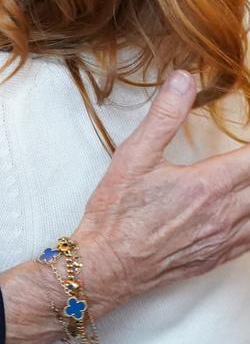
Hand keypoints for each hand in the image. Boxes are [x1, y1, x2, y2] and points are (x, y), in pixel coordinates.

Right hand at [75, 70, 249, 311]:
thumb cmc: (118, 212)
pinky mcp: (217, 258)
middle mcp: (223, 214)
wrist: (108, 264)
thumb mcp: (135, 154)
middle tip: (248, 160)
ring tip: (248, 180)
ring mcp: (223, 240)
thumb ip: (165, 115)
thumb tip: (184, 79)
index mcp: (207, 185)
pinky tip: (245, 213)